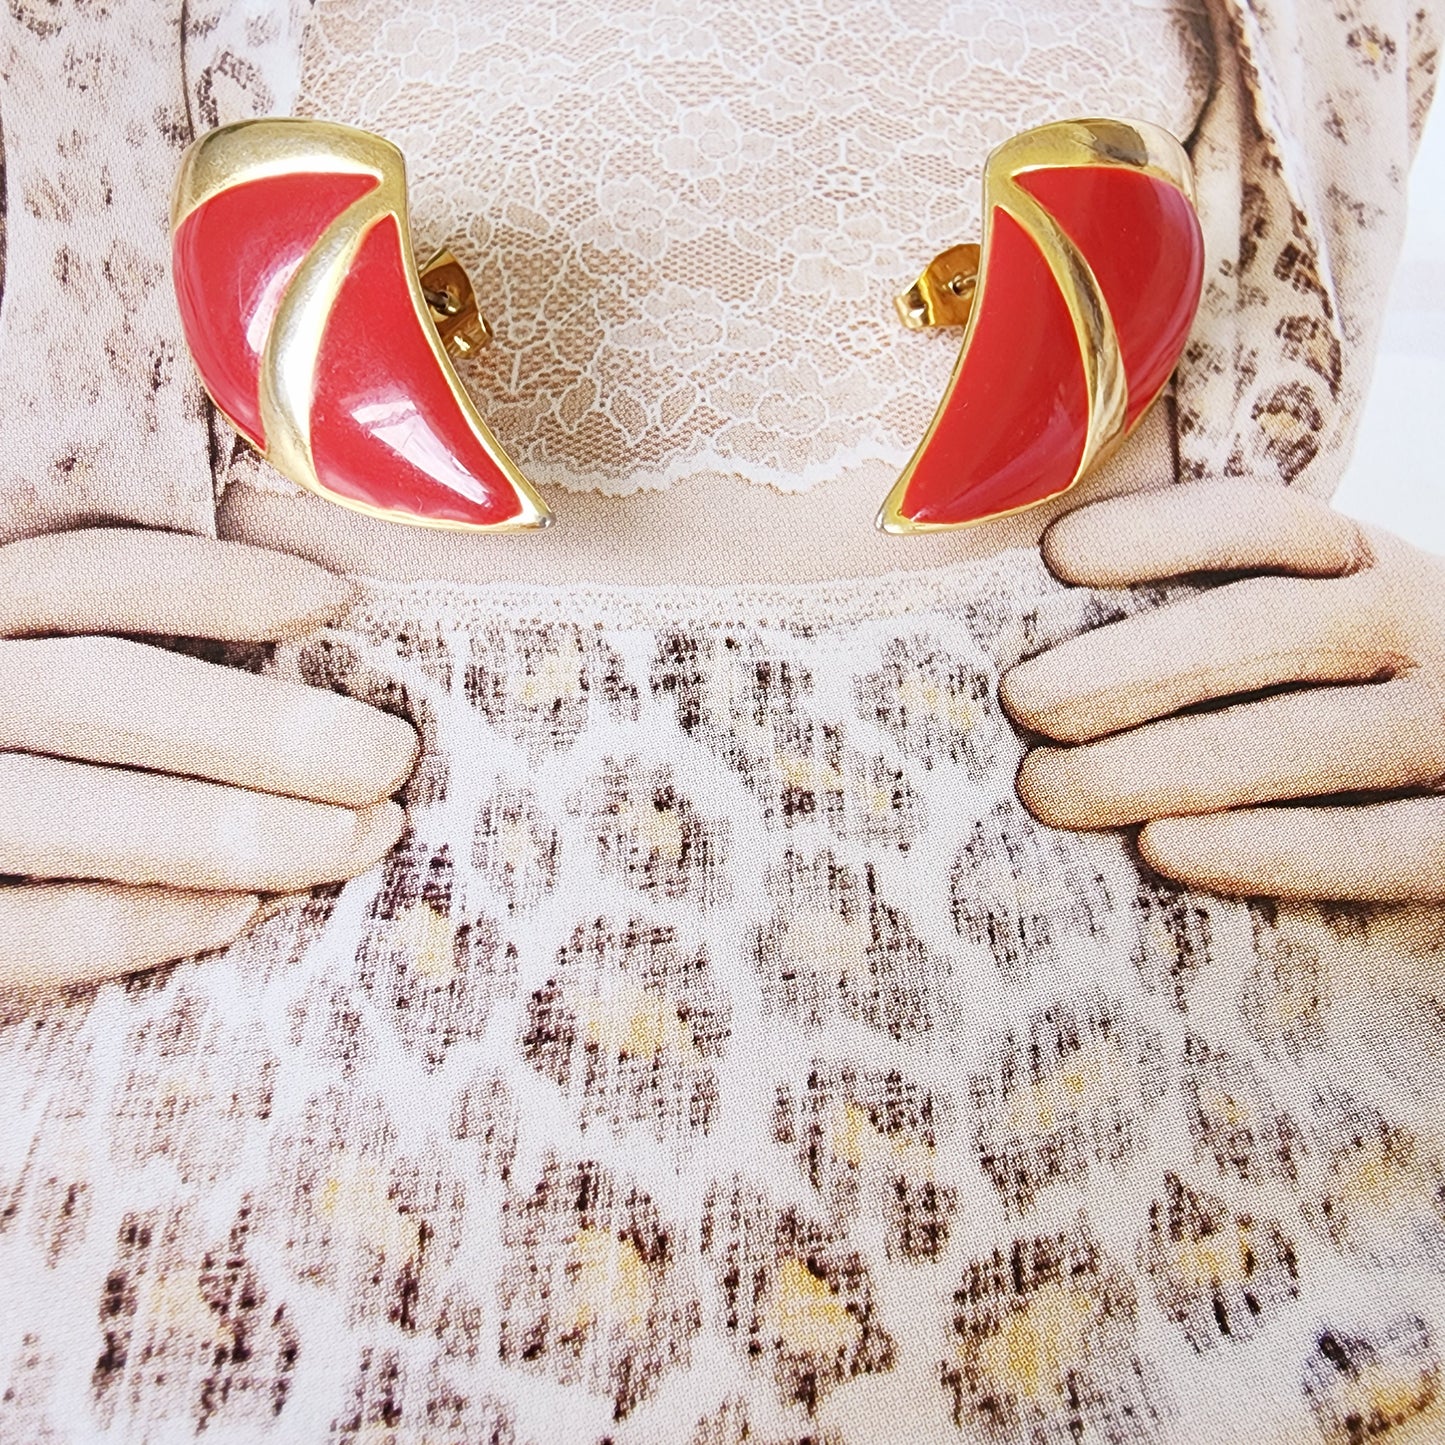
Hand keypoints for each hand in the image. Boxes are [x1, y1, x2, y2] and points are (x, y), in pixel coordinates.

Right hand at [0, 528, 416, 991]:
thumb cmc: (42, 766)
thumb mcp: (57, 687)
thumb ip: (133, 662)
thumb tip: (321, 625)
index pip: (81, 577)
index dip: (212, 584)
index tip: (339, 599)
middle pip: (96, 695)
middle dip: (260, 729)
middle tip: (390, 758)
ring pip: (68, 811)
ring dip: (230, 828)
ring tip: (360, 838)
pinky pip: (26, 932)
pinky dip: (137, 922)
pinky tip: (243, 912)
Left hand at [1000, 480, 1444, 901]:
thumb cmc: (1362, 720)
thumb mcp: (1323, 644)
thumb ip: (1223, 625)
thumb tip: (1046, 604)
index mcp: (1373, 570)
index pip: (1263, 524)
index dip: (1158, 533)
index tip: (1056, 555)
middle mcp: (1427, 630)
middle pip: (1261, 631)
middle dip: (1126, 668)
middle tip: (1024, 703)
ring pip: (1292, 740)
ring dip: (1156, 764)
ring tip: (1049, 791)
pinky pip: (1368, 847)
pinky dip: (1261, 848)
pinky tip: (1162, 849)